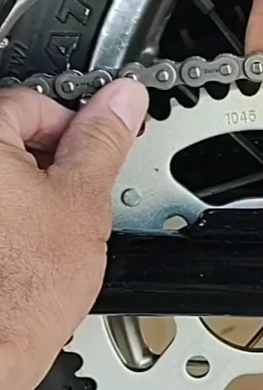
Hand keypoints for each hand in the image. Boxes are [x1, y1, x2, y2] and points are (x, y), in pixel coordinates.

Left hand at [0, 80, 148, 389]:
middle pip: (6, 138)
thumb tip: (123, 100)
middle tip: (68, 205)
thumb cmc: (19, 290)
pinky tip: (11, 254)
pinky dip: (1, 224)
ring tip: (38, 238)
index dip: (73, 133)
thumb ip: (102, 142)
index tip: (90, 159)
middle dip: (43, 165)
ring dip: (18, 196)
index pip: (32, 104)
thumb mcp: (82, 203)